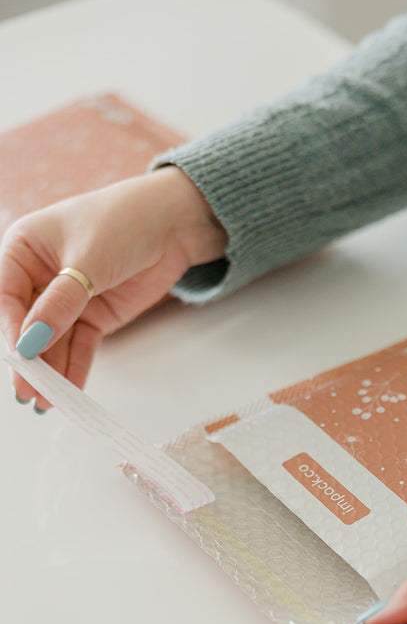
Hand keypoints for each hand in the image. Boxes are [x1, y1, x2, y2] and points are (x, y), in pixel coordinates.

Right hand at [0, 167, 226, 408]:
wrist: (174, 224)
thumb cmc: (124, 222)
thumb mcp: (87, 261)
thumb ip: (60, 304)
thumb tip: (30, 342)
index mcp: (23, 248)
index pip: (6, 295)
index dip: (11, 328)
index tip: (21, 356)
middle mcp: (39, 275)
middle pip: (27, 323)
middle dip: (29, 358)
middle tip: (28, 391)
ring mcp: (67, 299)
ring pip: (53, 340)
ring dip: (51, 370)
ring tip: (47, 401)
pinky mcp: (93, 316)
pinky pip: (78, 346)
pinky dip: (74, 368)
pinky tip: (69, 391)